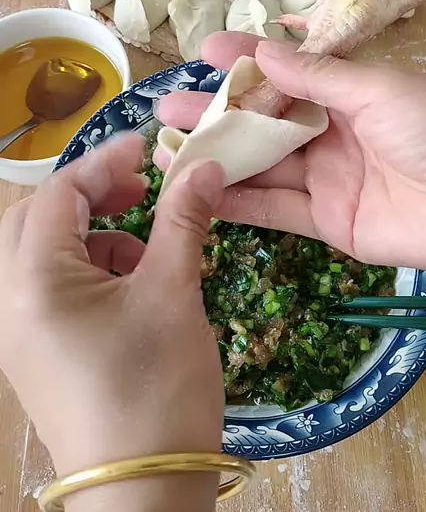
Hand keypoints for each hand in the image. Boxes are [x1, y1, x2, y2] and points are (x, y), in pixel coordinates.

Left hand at [0, 135, 224, 511]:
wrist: (144, 494)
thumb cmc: (155, 386)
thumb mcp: (173, 293)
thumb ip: (182, 219)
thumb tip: (205, 166)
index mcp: (34, 280)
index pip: (60, 194)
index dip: (105, 163)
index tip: (148, 150)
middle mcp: (10, 302)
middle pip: (35, 218)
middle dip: (87, 194)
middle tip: (137, 190)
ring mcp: (17, 333)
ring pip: (39, 254)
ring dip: (88, 233)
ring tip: (142, 249)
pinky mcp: (34, 355)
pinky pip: (47, 290)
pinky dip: (86, 271)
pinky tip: (130, 288)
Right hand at [156, 33, 425, 278]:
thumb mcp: (381, 91)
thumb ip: (319, 77)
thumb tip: (261, 52)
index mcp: (351, 91)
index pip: (288, 71)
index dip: (247, 61)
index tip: (203, 52)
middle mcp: (333, 132)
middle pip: (264, 122)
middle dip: (216, 114)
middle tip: (166, 109)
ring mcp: (328, 178)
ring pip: (262, 166)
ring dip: (217, 159)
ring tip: (166, 151)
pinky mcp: (328, 222)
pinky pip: (275, 210)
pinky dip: (237, 203)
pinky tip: (199, 192)